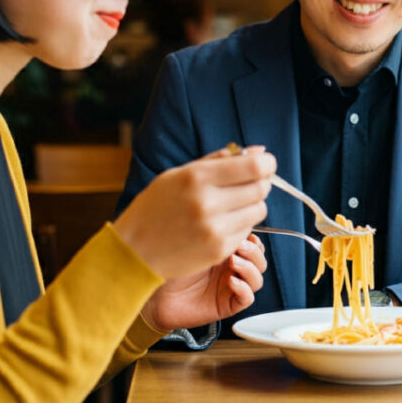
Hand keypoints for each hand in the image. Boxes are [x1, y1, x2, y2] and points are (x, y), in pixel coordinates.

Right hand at [114, 147, 273, 279]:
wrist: (134, 251)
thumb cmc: (156, 207)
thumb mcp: (179, 174)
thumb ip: (220, 160)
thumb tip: (259, 151)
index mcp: (197, 177)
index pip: (255, 167)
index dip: (266, 164)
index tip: (265, 164)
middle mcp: (208, 203)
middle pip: (261, 188)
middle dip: (260, 182)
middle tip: (247, 183)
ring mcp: (215, 230)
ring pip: (259, 210)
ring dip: (252, 204)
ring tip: (232, 204)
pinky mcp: (220, 250)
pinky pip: (248, 230)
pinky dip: (241, 223)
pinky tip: (221, 222)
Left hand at [140, 234, 266, 331]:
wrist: (154, 293)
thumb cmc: (168, 266)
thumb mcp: (194, 243)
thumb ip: (214, 234)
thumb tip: (236, 222)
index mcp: (224, 251)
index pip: (253, 244)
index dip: (253, 238)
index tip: (244, 230)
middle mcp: (230, 269)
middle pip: (260, 260)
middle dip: (253, 252)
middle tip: (239, 246)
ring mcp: (230, 287)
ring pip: (257, 278)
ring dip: (250, 268)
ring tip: (233, 262)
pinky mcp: (227, 305)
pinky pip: (247, 298)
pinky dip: (244, 288)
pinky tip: (230, 281)